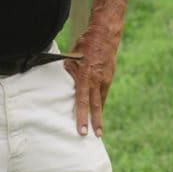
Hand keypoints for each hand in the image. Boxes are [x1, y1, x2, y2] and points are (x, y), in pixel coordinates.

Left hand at [65, 21, 120, 136]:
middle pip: (96, 106)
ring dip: (99, 114)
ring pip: (101, 100)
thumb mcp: (71, 58)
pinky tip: (98, 108)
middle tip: (96, 136)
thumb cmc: (84, 45)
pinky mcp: (110, 76)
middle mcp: (97, 81)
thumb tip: (63, 84)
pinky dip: (101, 100)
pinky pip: (104, 92)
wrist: (104, 35)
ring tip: (98, 128)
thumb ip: (68, 73)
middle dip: (96, 122)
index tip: (82, 131)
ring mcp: (105, 79)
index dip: (81, 117)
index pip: (81, 102)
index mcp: (85, 77)